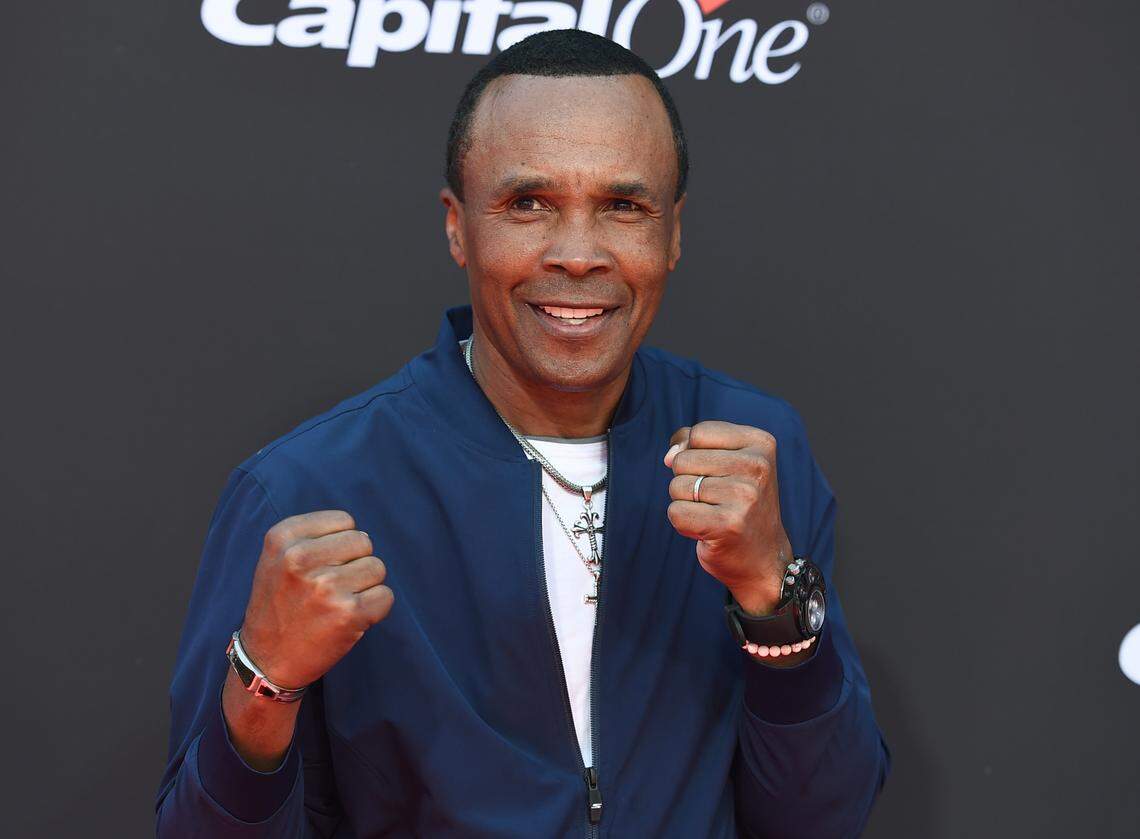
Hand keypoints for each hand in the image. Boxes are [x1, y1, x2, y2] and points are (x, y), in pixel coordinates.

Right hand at [238, 510, 393, 688]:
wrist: (267, 659)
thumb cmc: (280, 604)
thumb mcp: (277, 558)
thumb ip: (312, 536)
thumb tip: (360, 532)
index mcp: (283, 537)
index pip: (344, 521)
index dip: (340, 544)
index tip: (321, 565)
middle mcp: (301, 558)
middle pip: (364, 541)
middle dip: (355, 563)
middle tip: (331, 587)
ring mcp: (326, 586)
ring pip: (377, 567)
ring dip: (365, 586)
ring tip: (338, 603)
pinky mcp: (348, 613)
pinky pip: (386, 595)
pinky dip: (375, 608)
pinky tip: (350, 618)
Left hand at [665, 421, 791, 614]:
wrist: (763, 558)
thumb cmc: (738, 505)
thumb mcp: (727, 462)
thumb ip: (693, 444)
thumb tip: (670, 455)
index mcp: (761, 444)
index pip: (699, 433)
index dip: (693, 453)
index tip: (717, 474)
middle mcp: (757, 466)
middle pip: (683, 460)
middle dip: (688, 481)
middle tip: (716, 499)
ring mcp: (745, 496)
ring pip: (677, 486)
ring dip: (686, 503)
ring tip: (713, 514)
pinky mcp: (727, 524)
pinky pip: (676, 512)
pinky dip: (683, 524)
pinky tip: (707, 529)